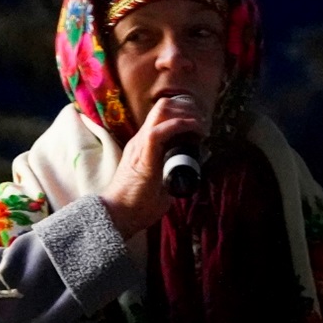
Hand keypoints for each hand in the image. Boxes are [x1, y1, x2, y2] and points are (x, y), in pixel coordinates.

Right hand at [98, 94, 207, 237]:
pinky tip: (195, 131)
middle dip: (188, 108)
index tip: (200, 124)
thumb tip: (192, 172)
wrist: (118, 216)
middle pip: (163, 106)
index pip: (162, 114)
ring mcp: (140, 145)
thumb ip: (174, 174)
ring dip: (187, 114)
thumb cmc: (137, 206)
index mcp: (143, 145)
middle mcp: (140, 139)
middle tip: (204, 122)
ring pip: (163, 111)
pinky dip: (181, 125)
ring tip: (202, 126)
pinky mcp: (143, 154)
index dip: (183, 112)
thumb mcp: (161, 184)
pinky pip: (161, 130)